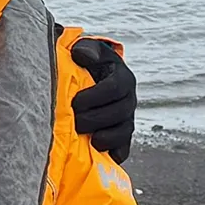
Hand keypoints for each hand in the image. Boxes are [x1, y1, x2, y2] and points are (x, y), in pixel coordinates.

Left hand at [69, 37, 134, 163]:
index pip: (114, 88)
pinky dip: (111, 154)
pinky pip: (123, 149)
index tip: (75, 102)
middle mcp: (129, 100)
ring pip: (122, 132)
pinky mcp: (122, 137)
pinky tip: (96, 154)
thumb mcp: (87, 51)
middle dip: (94, 119)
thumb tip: (81, 53)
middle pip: (119, 113)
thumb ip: (86, 49)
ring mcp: (127, 120)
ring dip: (103, 138)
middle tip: (74, 121)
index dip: (94, 97)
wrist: (92, 80)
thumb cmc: (87, 64)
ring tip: (85, 139)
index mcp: (123, 78)